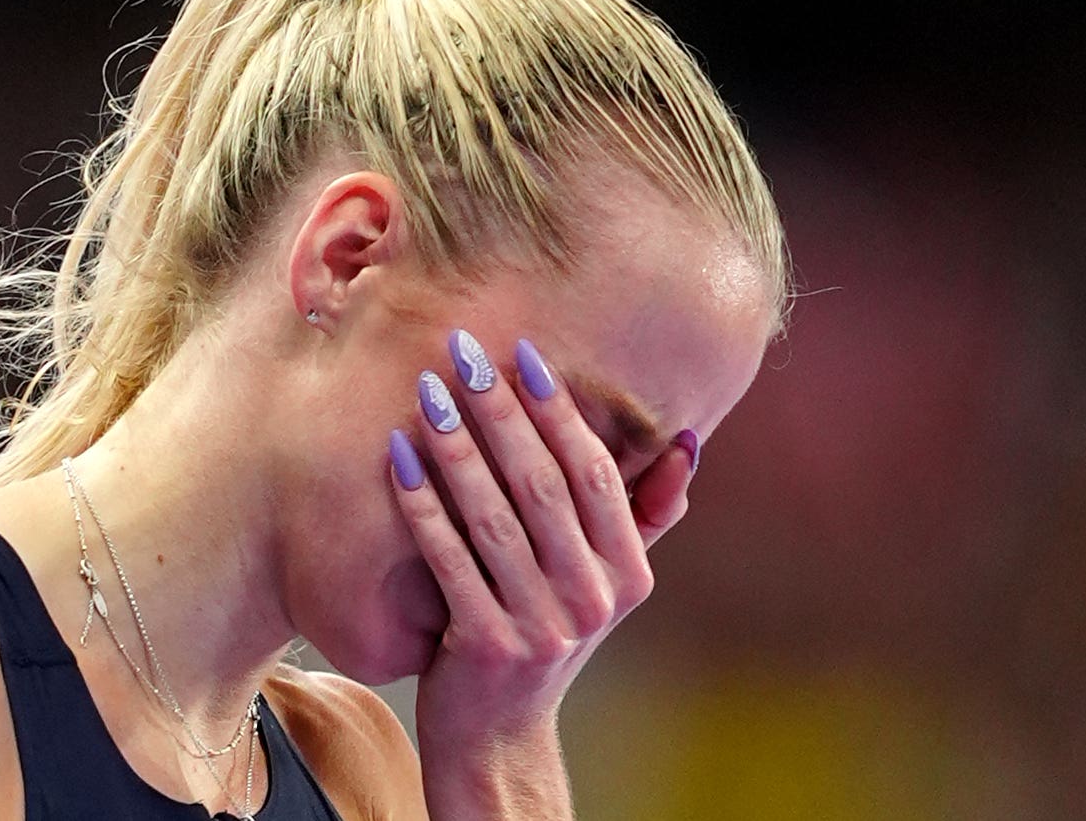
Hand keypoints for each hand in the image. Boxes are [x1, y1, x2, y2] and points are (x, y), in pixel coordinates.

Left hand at [388, 330, 698, 749]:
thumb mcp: (609, 584)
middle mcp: (592, 598)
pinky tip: (398, 460)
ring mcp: (540, 625)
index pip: (595, 474)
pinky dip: (423, 507)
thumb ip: (645, 516)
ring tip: (427, 393)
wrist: (498, 733)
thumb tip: (687, 444)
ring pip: (494, 518)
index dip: (559, 412)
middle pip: (543, 486)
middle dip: (501, 412)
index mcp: (628, 573)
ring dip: (458, 449)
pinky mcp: (485, 646)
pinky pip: (449, 560)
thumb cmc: (549, 632)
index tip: (523, 354)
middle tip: (463, 351)